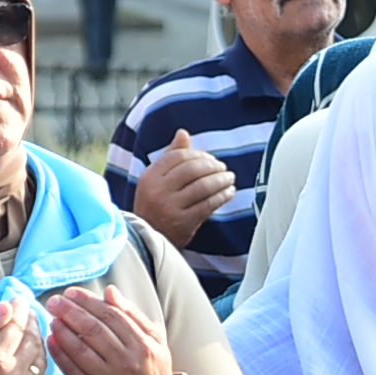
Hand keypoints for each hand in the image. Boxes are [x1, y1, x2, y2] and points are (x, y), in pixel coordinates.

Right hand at [0, 297, 47, 374]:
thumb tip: (7, 308)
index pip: (16, 325)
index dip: (20, 309)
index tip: (20, 299)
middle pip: (33, 340)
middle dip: (32, 322)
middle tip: (28, 312)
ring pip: (41, 359)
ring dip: (38, 341)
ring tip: (30, 331)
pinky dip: (39, 363)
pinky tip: (30, 355)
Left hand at [46, 284, 189, 374]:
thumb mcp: (155, 343)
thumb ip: (133, 316)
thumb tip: (110, 292)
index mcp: (143, 346)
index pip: (111, 315)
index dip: (88, 302)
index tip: (71, 293)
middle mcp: (127, 362)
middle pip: (93, 329)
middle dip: (70, 312)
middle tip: (54, 302)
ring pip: (80, 349)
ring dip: (62, 331)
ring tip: (52, 318)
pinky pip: (72, 371)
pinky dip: (60, 354)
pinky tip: (51, 341)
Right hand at [131, 128, 233, 245]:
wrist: (146, 241)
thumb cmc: (153, 206)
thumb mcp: (155, 181)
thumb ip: (170, 156)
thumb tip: (183, 133)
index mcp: (150, 176)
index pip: (178, 156)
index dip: (198, 154)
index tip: (209, 158)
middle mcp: (158, 190)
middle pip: (192, 169)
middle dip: (212, 166)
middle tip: (223, 167)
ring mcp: (170, 207)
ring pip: (203, 186)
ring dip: (221, 180)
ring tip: (230, 178)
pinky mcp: (183, 223)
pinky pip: (209, 204)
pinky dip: (222, 196)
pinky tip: (229, 192)